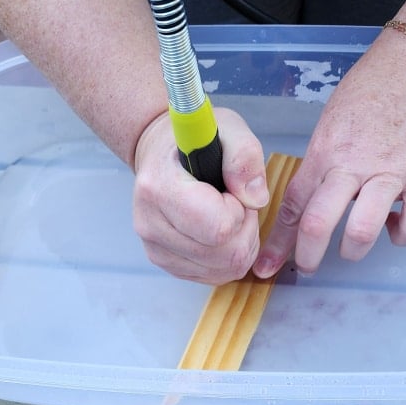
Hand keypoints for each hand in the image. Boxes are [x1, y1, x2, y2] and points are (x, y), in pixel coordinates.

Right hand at [133, 107, 268, 283]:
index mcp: (160, 187)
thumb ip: (244, 157)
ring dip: (240, 243)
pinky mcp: (165, 263)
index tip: (231, 189)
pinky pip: (215, 276)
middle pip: (225, 255)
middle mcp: (151, 224)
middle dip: (245, 229)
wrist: (162, 154)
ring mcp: (156, 248)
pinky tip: (221, 229)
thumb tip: (255, 199)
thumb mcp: (228, 128)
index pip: (217, 228)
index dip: (238, 210)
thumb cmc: (195, 141)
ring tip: (228, 212)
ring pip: (223, 270)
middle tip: (236, 201)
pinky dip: (228, 256)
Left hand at [253, 28, 405, 277]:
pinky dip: (403, 235)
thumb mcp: (336, 113)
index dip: (278, 240)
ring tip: (351, 250)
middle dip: (307, 257)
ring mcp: (392, 172)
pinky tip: (396, 226)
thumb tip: (318, 186)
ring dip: (352, 251)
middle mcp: (354, 163)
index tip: (267, 264)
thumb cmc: (378, 79)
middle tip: (307, 267)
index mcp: (326, 147)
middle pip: (319, 224)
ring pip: (361, 231)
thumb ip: (326, 153)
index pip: (293, 201)